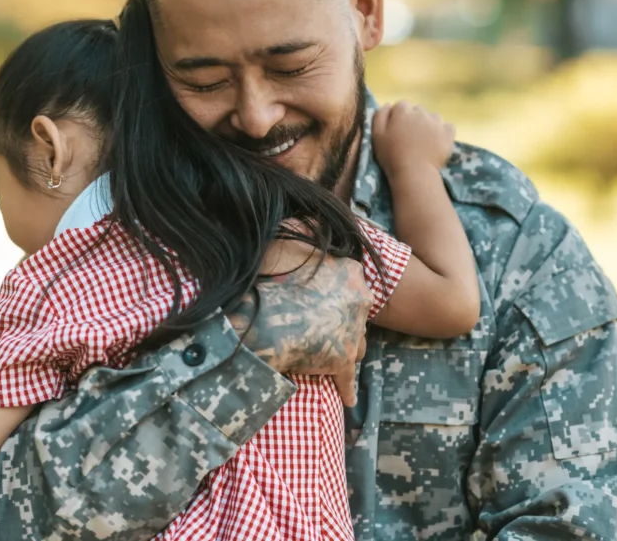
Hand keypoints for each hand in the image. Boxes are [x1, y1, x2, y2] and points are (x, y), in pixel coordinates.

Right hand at [226, 244, 372, 406]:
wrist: (256, 313)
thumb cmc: (266, 274)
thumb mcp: (287, 238)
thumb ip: (304, 229)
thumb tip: (309, 217)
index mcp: (351, 270)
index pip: (353, 286)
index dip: (335, 296)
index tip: (320, 301)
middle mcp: (360, 300)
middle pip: (356, 317)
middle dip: (342, 323)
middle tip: (319, 328)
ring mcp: (353, 331)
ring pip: (356, 345)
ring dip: (343, 350)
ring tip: (327, 357)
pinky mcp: (342, 361)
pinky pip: (349, 381)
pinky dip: (347, 389)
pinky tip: (347, 398)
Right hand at [372, 100, 455, 178]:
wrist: (414, 172)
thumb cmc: (391, 155)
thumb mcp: (377, 135)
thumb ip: (380, 116)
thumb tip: (387, 105)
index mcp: (403, 112)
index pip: (401, 106)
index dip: (398, 117)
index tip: (396, 129)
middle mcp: (421, 113)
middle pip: (417, 110)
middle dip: (413, 120)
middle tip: (409, 137)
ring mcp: (436, 122)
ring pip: (432, 117)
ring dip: (428, 124)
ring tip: (423, 141)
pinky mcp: (448, 134)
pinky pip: (447, 126)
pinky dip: (443, 132)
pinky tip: (437, 141)